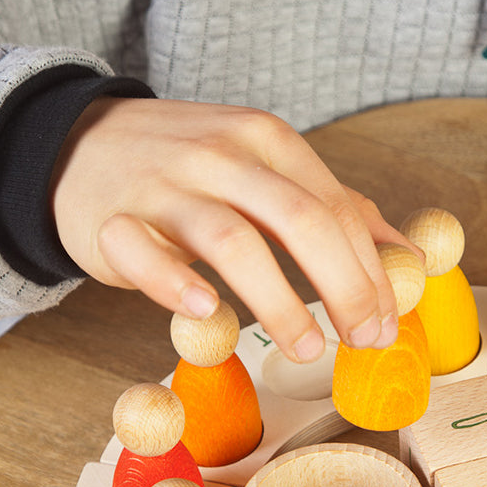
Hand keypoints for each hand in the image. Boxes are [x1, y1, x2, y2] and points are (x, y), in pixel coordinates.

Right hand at [51, 97, 409, 361]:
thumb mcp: (265, 166)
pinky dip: (178, 286)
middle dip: (343, 286)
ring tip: (307, 346)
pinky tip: (209, 314)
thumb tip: (405, 257)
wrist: (81, 142)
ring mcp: (164, 185)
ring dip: (278, 300)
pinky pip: (145, 254)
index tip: (385, 322)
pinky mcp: (113, 220)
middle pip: (298, 219)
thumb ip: (332, 206)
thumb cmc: (191, 166)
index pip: (334, 206)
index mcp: (266, 139)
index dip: (369, 268)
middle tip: (362, 339)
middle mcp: (221, 154)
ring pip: (232, 240)